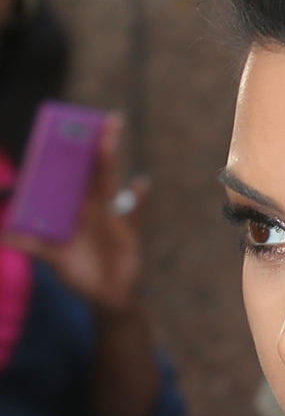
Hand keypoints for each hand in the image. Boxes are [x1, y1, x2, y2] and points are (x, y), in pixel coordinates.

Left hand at [1, 116, 147, 313]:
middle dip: (100, 144)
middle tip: (107, 119)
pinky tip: (141, 182)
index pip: (74, 175)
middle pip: (96, 170)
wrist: (106, 296)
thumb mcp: (53, 259)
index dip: (75, 152)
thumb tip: (4, 235)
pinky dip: (139, 199)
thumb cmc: (81, 273)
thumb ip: (33, 246)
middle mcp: (95, 207)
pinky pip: (135, 212)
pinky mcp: (128, 231)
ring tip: (110, 138)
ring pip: (111, 183)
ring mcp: (112, 217)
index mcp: (76, 209)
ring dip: (110, 161)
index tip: (73, 128)